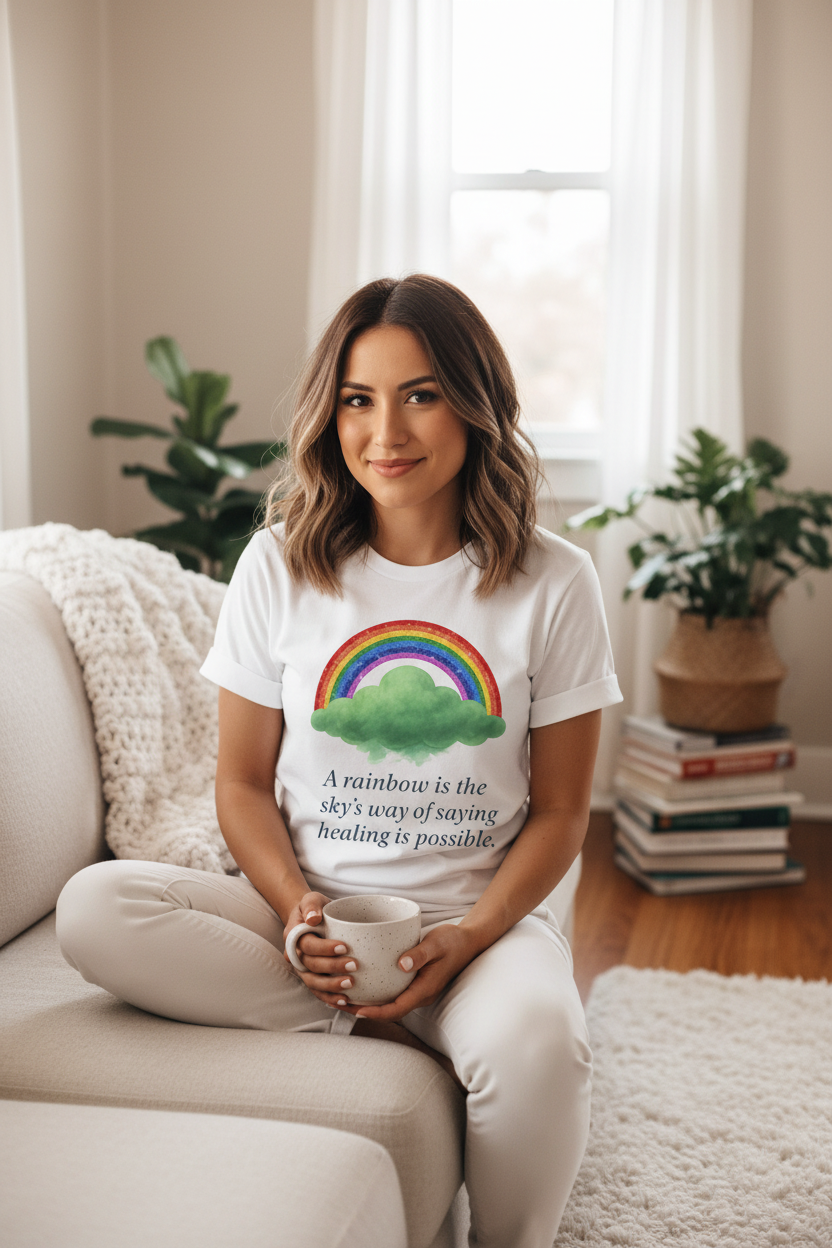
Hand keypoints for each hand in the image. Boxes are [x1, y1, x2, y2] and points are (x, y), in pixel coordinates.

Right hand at [283, 892, 358, 1006]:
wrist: (311, 919)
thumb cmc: (314, 909)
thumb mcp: (311, 898)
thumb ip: (311, 904)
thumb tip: (313, 918)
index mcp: (293, 937)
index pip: (307, 946)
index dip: (324, 948)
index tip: (344, 946)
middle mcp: (296, 956)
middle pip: (312, 966)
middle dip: (333, 968)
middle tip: (354, 965)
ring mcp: (303, 970)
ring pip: (314, 983)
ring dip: (331, 987)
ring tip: (351, 985)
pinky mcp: (313, 979)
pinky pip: (319, 992)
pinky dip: (330, 998)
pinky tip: (345, 1001)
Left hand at [338, 923, 481, 1022]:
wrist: (469, 941)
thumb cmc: (453, 941)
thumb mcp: (437, 944)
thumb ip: (420, 954)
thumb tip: (402, 964)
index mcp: (425, 989)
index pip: (397, 1009)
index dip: (376, 1012)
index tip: (357, 1009)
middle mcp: (420, 994)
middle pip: (390, 1011)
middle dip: (365, 1010)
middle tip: (340, 1003)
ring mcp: (418, 990)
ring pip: (391, 1004)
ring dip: (369, 1004)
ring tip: (345, 997)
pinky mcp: (416, 983)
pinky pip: (394, 994)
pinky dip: (377, 994)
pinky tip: (363, 984)